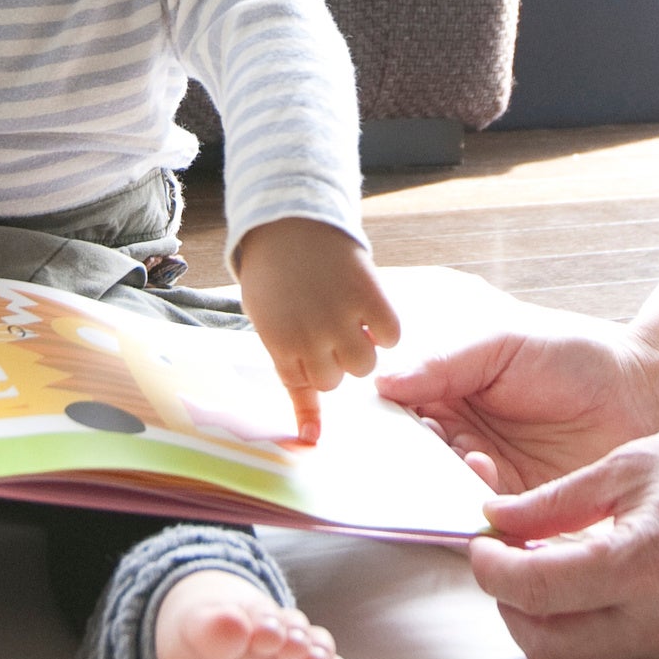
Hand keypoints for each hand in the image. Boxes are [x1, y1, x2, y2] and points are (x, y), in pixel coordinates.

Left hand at [230, 220, 401, 437]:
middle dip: (334, 360)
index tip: (317, 360)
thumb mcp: (267, 323)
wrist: (288, 221)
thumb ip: (290, 372)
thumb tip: (310, 437)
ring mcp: (341, 316)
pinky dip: (385, 328)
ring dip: (361, 348)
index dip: (311, 369)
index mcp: (279, 344)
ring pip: (365, 364)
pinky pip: (391, 335)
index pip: (306, 388)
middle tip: (327, 329)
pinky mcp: (369, 294)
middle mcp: (310, 336)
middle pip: (337, 380)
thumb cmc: (274, 278)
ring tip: (350, 321)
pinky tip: (370, 311)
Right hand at [374, 310, 658, 490]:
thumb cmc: (574, 357)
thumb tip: (382, 381)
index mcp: (450, 396)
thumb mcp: (502, 345)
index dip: (385, 420)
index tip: (374, 421)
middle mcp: (461, 440)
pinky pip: (482, 515)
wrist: (643, 393)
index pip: (401, 414)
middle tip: (412, 446)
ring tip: (465, 453)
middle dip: (406, 458)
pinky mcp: (518, 508)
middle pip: (414, 459)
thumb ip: (444, 363)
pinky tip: (485, 472)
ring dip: (442, 479)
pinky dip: (475, 499)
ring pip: (443, 491)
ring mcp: (488, 477)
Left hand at [466, 415, 658, 658]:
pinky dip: (577, 631)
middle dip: (509, 608)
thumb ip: (552, 500)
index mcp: (645, 561)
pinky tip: (577, 585)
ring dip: (541, 625)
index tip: (482, 543)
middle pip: (547, 649)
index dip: (492, 568)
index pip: (537, 589)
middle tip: (503, 561)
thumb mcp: (626, 463)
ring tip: (539, 569)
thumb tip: (494, 521)